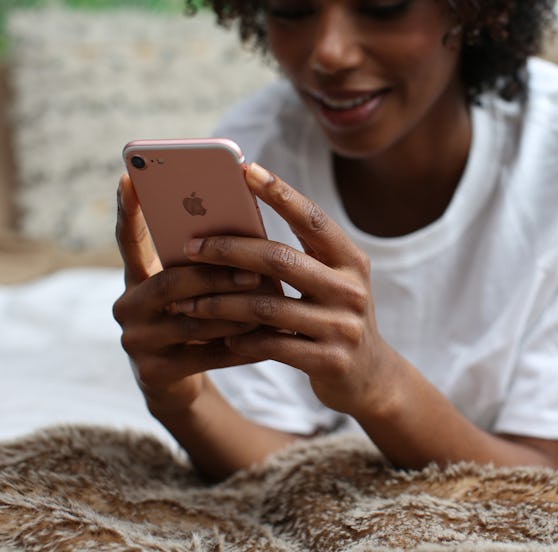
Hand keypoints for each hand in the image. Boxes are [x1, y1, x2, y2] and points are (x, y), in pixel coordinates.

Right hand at [112, 174, 264, 414]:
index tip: (129, 176)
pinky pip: (207, 355)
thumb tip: (250, 234)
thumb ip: (205, 263)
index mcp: (135, 276)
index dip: (127, 209)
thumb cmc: (197, 317)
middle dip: (216, 276)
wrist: (179, 382)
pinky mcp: (154, 373)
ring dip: (237, 312)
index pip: (128, 238)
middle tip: (255, 273)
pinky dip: (241, 346)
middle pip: (170, 282)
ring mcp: (137, 340)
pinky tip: (270, 340)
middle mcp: (127, 305)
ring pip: (192, 321)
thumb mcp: (194, 288)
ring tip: (272, 304)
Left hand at [172, 164, 403, 417]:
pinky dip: (238, 339)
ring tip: (186, 300)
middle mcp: (351, 290)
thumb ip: (300, 256)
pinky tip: (217, 335)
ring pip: (266, 307)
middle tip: (190, 246)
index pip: (313, 219)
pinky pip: (270, 346)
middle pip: (280, 260)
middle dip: (229, 250)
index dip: (280, 194)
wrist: (370, 376)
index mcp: (352, 261)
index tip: (245, 170)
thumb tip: (237, 222)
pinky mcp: (328, 361)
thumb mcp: (331, 282)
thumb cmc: (335, 317)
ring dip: (219, 302)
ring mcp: (342, 327)